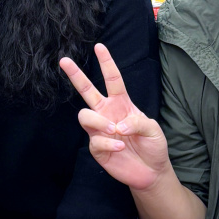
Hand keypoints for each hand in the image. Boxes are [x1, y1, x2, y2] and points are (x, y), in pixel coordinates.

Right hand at [60, 43, 170, 189]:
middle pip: (87, 91)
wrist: (151, 171)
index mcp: (121, 104)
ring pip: (85, 116)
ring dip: (98, 122)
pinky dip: (108, 143)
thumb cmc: (154, 146)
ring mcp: (100, 131)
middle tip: (64, 61)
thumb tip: (116, 124)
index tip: (99, 47)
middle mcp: (107, 113)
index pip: (112, 79)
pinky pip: (94, 141)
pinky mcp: (97, 149)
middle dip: (75, 75)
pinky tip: (120, 147)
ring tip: (114, 130)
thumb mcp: (153, 129)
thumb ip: (136, 122)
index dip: (106, 63)